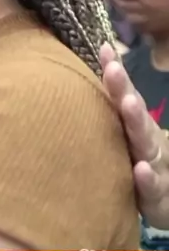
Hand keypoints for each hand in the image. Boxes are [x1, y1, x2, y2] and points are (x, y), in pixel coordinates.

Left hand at [100, 42, 168, 229]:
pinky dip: (148, 178)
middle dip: (124, 89)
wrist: (167, 200)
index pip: (124, 94)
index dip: (116, 73)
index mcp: (135, 125)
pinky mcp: (158, 195)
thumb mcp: (125, 138)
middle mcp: (147, 139)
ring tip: (129, 104)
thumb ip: (110, 112)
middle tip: (113, 70)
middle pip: (134, 112)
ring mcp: (156, 164)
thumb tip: (89, 74)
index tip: (104, 50)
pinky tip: (141, 170)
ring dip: (137, 122)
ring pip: (146, 143)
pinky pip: (153, 186)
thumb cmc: (137, 164)